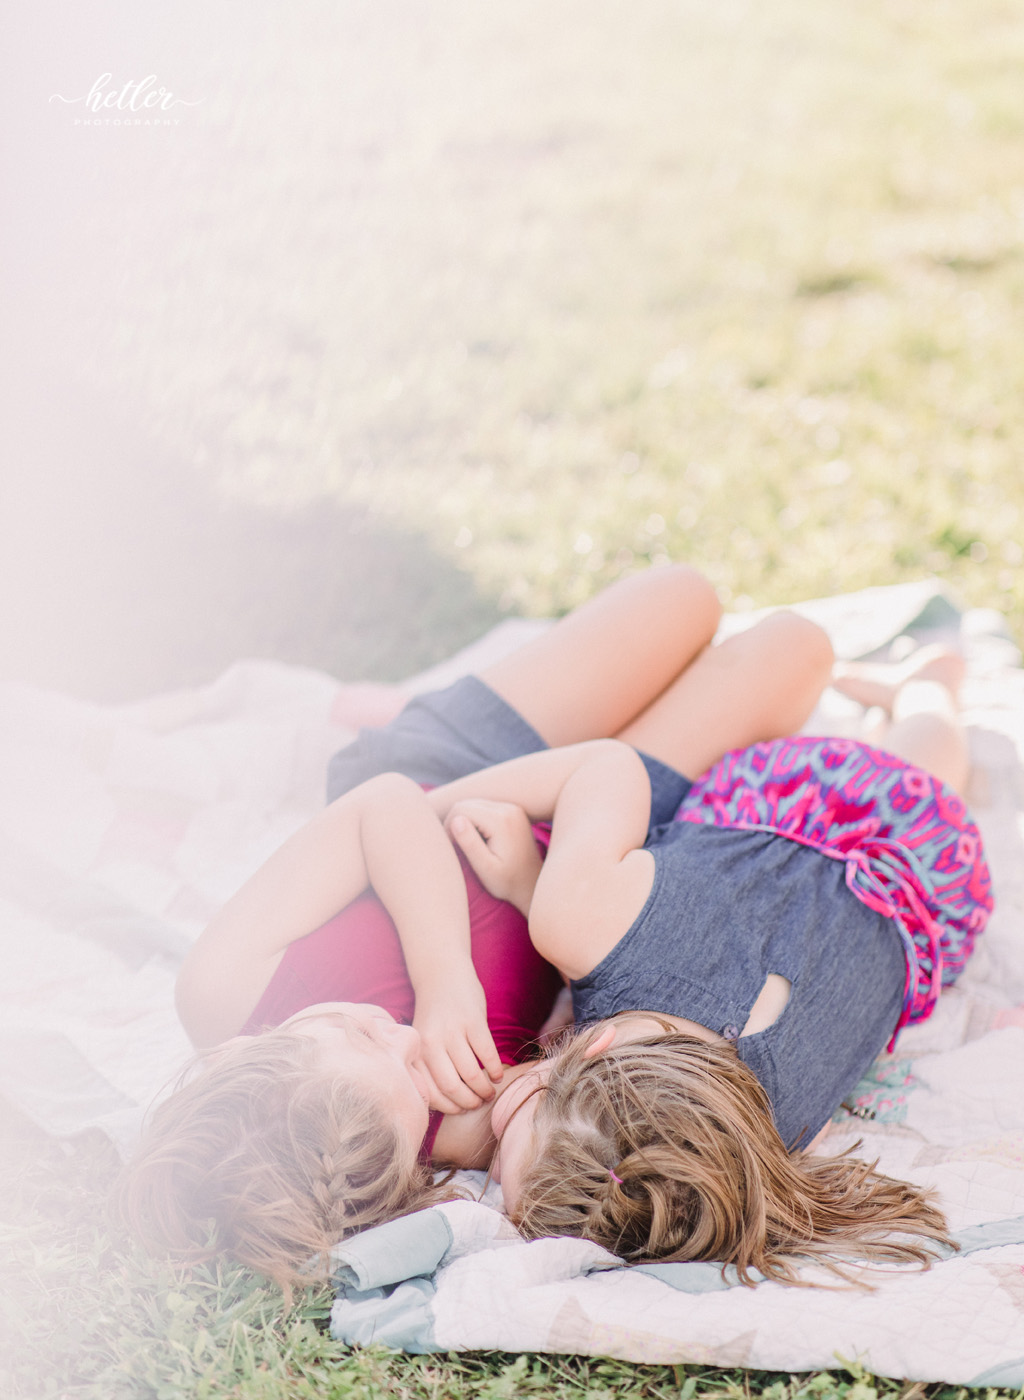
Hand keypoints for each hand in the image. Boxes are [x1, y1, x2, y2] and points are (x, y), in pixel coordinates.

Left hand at [413, 974, 503, 1112]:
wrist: (442, 975)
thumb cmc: (435, 1014)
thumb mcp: (423, 1040)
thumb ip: (430, 1066)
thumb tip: (446, 1103)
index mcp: (418, 1052)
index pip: (432, 1093)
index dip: (450, 1107)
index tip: (462, 1110)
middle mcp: (432, 1043)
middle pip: (452, 1087)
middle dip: (469, 1102)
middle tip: (479, 1104)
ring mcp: (452, 1031)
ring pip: (471, 1074)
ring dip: (484, 1089)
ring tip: (490, 1092)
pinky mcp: (473, 1021)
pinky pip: (487, 1055)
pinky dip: (496, 1070)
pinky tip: (498, 1075)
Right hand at [445, 798, 543, 915]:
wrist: (533, 883)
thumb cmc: (508, 881)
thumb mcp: (486, 869)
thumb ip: (470, 844)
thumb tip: (455, 820)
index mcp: (501, 820)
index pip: (461, 809)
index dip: (449, 827)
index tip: (454, 848)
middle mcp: (509, 808)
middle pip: (467, 803)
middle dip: (457, 823)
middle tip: (460, 848)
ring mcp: (513, 808)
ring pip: (475, 804)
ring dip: (467, 822)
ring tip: (472, 846)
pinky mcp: (513, 811)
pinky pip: (485, 808)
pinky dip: (477, 821)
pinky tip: (481, 840)